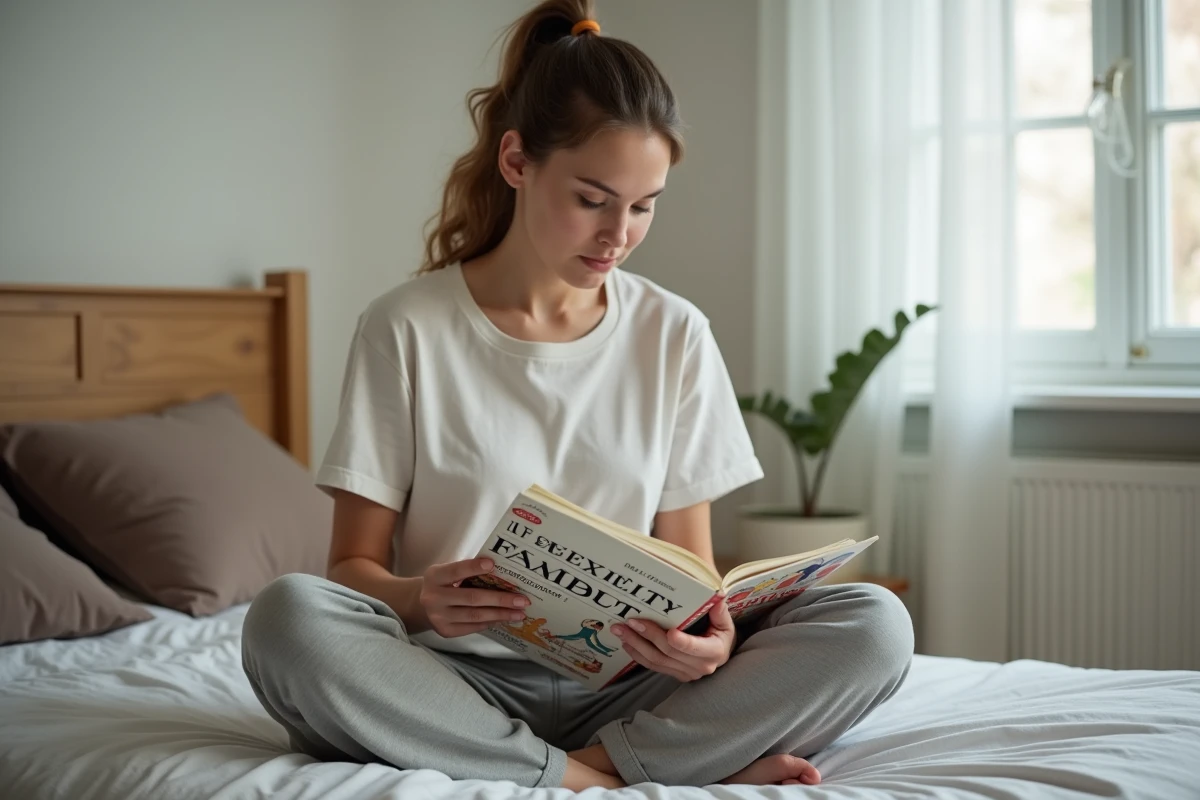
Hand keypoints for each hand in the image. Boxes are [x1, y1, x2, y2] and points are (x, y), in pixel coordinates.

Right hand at [417, 558, 530, 637]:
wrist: (422, 606)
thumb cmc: (443, 584)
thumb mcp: (447, 572)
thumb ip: (466, 571)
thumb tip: (501, 571)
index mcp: (434, 577)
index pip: (455, 571)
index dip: (473, 568)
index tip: (493, 564)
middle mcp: (433, 597)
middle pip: (472, 598)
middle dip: (500, 599)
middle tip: (522, 600)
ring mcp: (438, 617)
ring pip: (475, 616)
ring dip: (500, 614)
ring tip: (519, 613)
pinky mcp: (445, 631)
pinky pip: (472, 627)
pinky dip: (490, 622)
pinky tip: (503, 618)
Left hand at [611, 597, 736, 681]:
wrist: (720, 652)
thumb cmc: (721, 633)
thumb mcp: (725, 621)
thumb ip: (720, 610)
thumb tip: (718, 595)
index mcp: (714, 651)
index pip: (694, 648)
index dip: (681, 642)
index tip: (668, 632)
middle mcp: (699, 666)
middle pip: (669, 652)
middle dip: (648, 636)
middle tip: (630, 622)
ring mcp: (686, 673)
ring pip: (657, 661)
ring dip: (636, 645)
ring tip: (620, 631)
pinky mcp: (674, 674)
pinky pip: (653, 666)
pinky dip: (638, 655)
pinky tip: (626, 643)